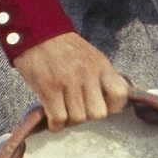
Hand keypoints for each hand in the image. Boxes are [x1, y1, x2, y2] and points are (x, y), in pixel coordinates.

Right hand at [12, 33, 133, 128]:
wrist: (36, 33)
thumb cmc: (63, 48)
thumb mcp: (91, 56)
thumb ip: (101, 76)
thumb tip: (110, 101)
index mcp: (101, 65)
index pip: (120, 94)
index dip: (113, 106)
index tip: (101, 106)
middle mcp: (88, 74)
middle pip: (98, 113)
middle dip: (88, 116)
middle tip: (77, 109)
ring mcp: (69, 82)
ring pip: (78, 118)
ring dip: (70, 121)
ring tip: (63, 112)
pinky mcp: (49, 88)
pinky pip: (59, 118)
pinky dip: (55, 124)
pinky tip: (52, 119)